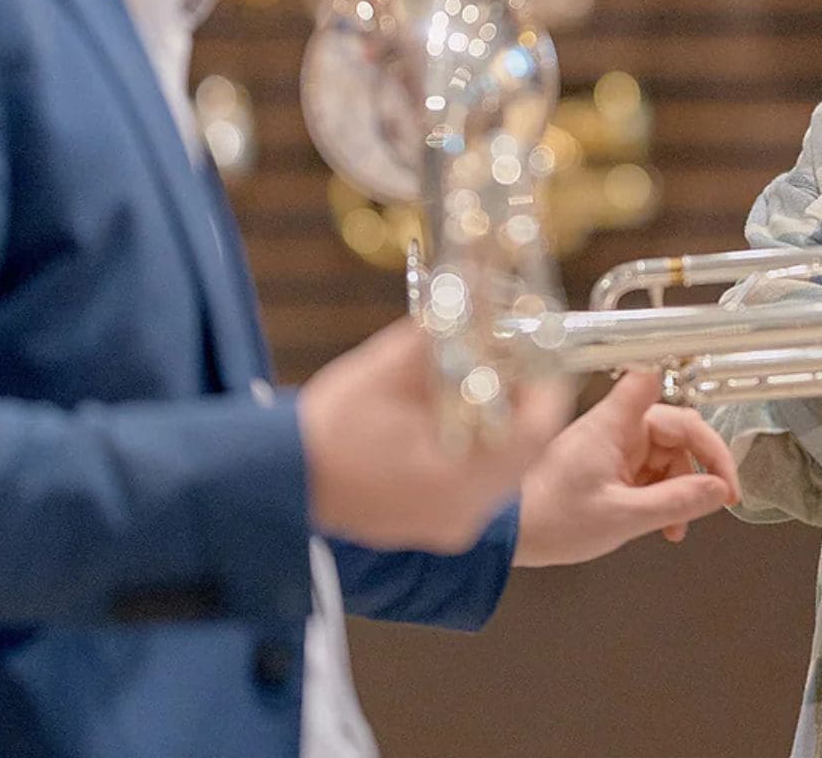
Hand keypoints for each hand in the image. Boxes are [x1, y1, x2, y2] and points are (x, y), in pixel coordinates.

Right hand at [300, 317, 573, 553]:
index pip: (536, 432)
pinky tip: (452, 420)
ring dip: (501, 425)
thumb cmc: (324, 429)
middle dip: (524, 401)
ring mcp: (450, 526)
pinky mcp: (434, 528)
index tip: (540, 351)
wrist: (275, 485)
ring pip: (503, 470)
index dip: (546, 386)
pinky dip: (477, 450)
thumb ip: (440, 334)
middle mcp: (465, 512)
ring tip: (481, 382)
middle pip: (524, 451)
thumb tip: (478, 292)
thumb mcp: (385, 369)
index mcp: (459, 478)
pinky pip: (476, 486)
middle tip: (514, 360)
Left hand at [512, 370, 741, 567]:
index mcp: (613, 424)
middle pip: (676, 428)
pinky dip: (663, 495)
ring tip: (679, 525)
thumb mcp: (622, 516)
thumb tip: (717, 491)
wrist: (507, 535)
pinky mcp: (607, 466)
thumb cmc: (550, 519)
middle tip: (720, 497)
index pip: (657, 385)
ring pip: (666, 454)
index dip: (690, 396)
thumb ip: (675, 501)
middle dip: (700, 464)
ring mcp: (611, 446)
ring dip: (683, 487)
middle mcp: (614, 428)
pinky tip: (665, 524)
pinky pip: (649, 472)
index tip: (719, 446)